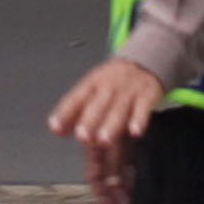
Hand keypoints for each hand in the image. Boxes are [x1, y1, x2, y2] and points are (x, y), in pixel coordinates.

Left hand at [47, 58, 164, 203]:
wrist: (142, 63)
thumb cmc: (112, 83)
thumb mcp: (91, 90)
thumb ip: (74, 112)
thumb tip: (56, 130)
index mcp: (91, 84)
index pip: (75, 99)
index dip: (64, 113)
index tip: (55, 127)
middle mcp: (108, 86)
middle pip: (97, 104)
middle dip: (89, 121)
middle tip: (83, 137)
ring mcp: (128, 91)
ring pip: (119, 108)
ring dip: (111, 125)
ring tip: (104, 140)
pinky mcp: (147, 95)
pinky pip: (143, 108)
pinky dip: (139, 120)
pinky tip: (135, 132)